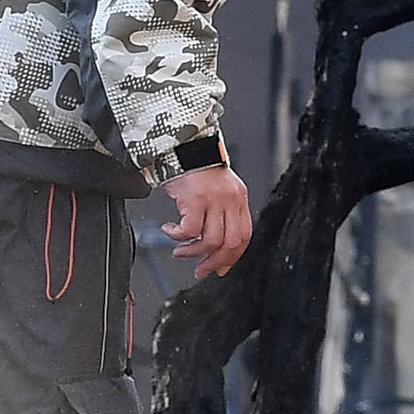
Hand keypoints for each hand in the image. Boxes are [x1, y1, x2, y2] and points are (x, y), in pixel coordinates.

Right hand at [161, 163, 251, 278]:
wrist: (181, 144)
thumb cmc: (195, 165)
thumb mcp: (217, 189)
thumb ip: (220, 212)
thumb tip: (214, 244)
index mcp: (238, 198)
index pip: (244, 236)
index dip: (233, 257)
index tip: (220, 268)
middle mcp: (230, 199)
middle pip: (230, 243)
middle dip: (215, 262)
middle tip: (200, 269)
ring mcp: (214, 199)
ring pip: (210, 240)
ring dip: (193, 252)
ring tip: (180, 251)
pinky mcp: (195, 198)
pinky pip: (189, 230)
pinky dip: (177, 236)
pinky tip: (169, 230)